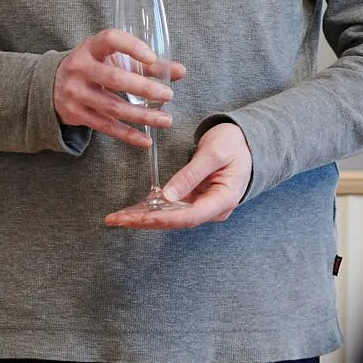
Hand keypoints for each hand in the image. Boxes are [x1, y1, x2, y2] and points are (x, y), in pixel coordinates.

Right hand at [53, 29, 186, 147]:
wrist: (52, 86)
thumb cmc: (92, 67)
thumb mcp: (112, 59)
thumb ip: (146, 64)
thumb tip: (180, 71)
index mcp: (90, 48)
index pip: (110, 40)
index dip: (132, 47)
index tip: (153, 58)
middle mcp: (80, 68)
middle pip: (114, 79)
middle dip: (144, 88)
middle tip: (168, 95)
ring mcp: (76, 93)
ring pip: (112, 107)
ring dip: (142, 115)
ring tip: (165, 119)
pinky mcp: (77, 114)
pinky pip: (106, 127)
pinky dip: (128, 135)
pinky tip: (146, 140)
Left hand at [104, 121, 250, 229]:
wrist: (245, 141)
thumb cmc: (234, 144)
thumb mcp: (213, 153)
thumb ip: (191, 175)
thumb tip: (167, 196)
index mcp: (223, 200)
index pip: (190, 216)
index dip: (163, 219)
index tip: (141, 217)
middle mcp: (213, 209)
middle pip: (176, 221)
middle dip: (145, 221)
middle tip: (116, 219)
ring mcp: (204, 206)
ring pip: (171, 217)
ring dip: (144, 217)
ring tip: (117, 217)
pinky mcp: (195, 200)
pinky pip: (171, 208)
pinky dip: (151, 209)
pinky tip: (131, 211)